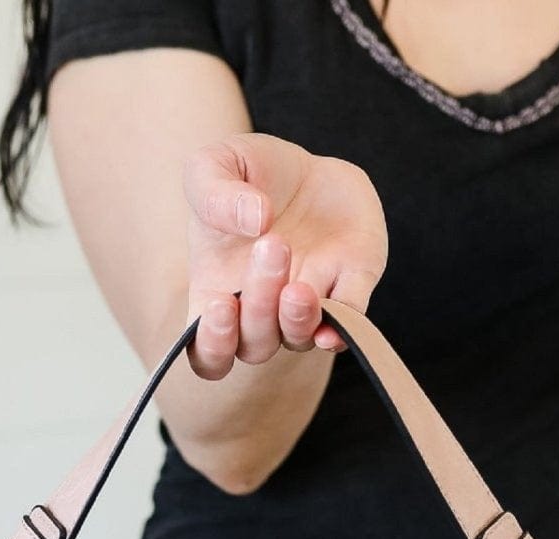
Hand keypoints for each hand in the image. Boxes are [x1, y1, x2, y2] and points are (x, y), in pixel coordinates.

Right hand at [182, 132, 387, 376]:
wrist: (306, 166)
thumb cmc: (249, 176)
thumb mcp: (214, 165)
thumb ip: (214, 193)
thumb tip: (255, 219)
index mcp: (219, 294)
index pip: (208, 353)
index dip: (213, 345)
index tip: (220, 307)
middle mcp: (262, 312)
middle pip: (256, 343)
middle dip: (260, 305)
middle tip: (271, 246)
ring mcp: (306, 305)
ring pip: (298, 337)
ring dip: (297, 319)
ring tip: (298, 288)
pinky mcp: (350, 286)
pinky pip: (348, 322)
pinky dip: (342, 330)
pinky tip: (332, 327)